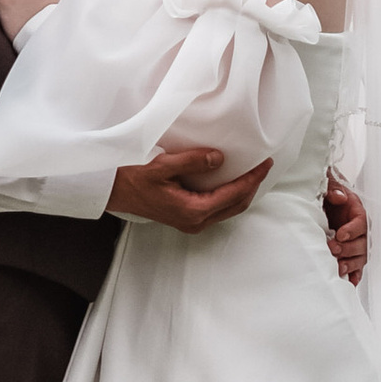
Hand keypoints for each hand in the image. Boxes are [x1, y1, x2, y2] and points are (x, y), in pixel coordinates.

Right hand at [108, 142, 270, 233]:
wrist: (115, 192)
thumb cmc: (134, 179)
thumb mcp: (163, 166)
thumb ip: (193, 162)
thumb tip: (219, 159)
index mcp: (193, 210)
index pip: (233, 194)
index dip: (252, 178)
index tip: (265, 164)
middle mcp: (196, 221)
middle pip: (236, 205)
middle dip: (252, 186)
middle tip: (264, 166)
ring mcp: (191, 223)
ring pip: (228, 209)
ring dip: (242, 191)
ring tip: (252, 172)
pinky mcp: (187, 219)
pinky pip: (218, 208)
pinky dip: (230, 196)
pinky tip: (231, 181)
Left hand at [323, 170, 366, 287]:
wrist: (327, 203)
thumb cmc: (330, 195)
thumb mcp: (330, 186)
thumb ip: (334, 189)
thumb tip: (338, 196)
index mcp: (358, 213)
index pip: (362, 223)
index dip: (352, 230)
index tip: (340, 234)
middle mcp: (361, 231)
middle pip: (363, 243)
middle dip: (348, 249)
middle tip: (332, 249)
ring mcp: (357, 244)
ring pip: (361, 258)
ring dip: (351, 264)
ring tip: (338, 268)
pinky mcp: (351, 255)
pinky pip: (357, 268)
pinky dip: (354, 276)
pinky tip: (349, 282)